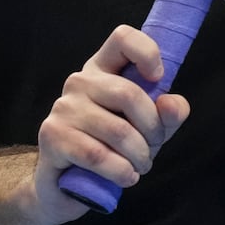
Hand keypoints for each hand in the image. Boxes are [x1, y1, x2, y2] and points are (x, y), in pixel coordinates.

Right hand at [31, 25, 190, 219]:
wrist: (66, 186)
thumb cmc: (112, 149)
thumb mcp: (149, 130)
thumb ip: (168, 115)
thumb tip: (172, 104)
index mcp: (103, 69)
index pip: (123, 38)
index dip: (146, 52)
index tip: (158, 79)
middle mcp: (80, 81)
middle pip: (129, 94)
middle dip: (152, 130)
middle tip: (151, 150)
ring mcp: (63, 107)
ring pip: (118, 131)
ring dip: (139, 157)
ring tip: (138, 167)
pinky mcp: (53, 136)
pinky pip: (98, 155)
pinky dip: (120, 171)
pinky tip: (125, 177)